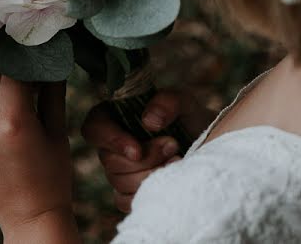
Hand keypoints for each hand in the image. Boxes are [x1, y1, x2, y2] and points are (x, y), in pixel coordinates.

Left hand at [0, 72, 78, 242]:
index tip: (40, 60)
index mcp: (14, 124)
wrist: (30, 217)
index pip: (13, 76)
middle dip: (13, 75)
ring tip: (21, 93)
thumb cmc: (53, 175)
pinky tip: (5, 110)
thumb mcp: (57, 132)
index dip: (27, 65)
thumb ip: (52, 95)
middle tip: (33, 75)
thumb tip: (53, 65)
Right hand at [81, 89, 214, 211]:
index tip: (137, 151)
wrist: (206, 143)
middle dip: (146, 158)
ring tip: (177, 158)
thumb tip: (149, 122)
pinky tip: (171, 176)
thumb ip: (167, 102)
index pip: (94, 129)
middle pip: (110, 161)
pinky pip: (127, 200)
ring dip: (152, 173)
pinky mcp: (129, 191)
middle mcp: (112, 145)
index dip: (111, 141)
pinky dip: (151, 191)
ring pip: (119, 182)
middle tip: (173, 145)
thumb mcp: (183, 101)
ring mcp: (119, 170)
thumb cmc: (188, 118)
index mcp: (114, 117)